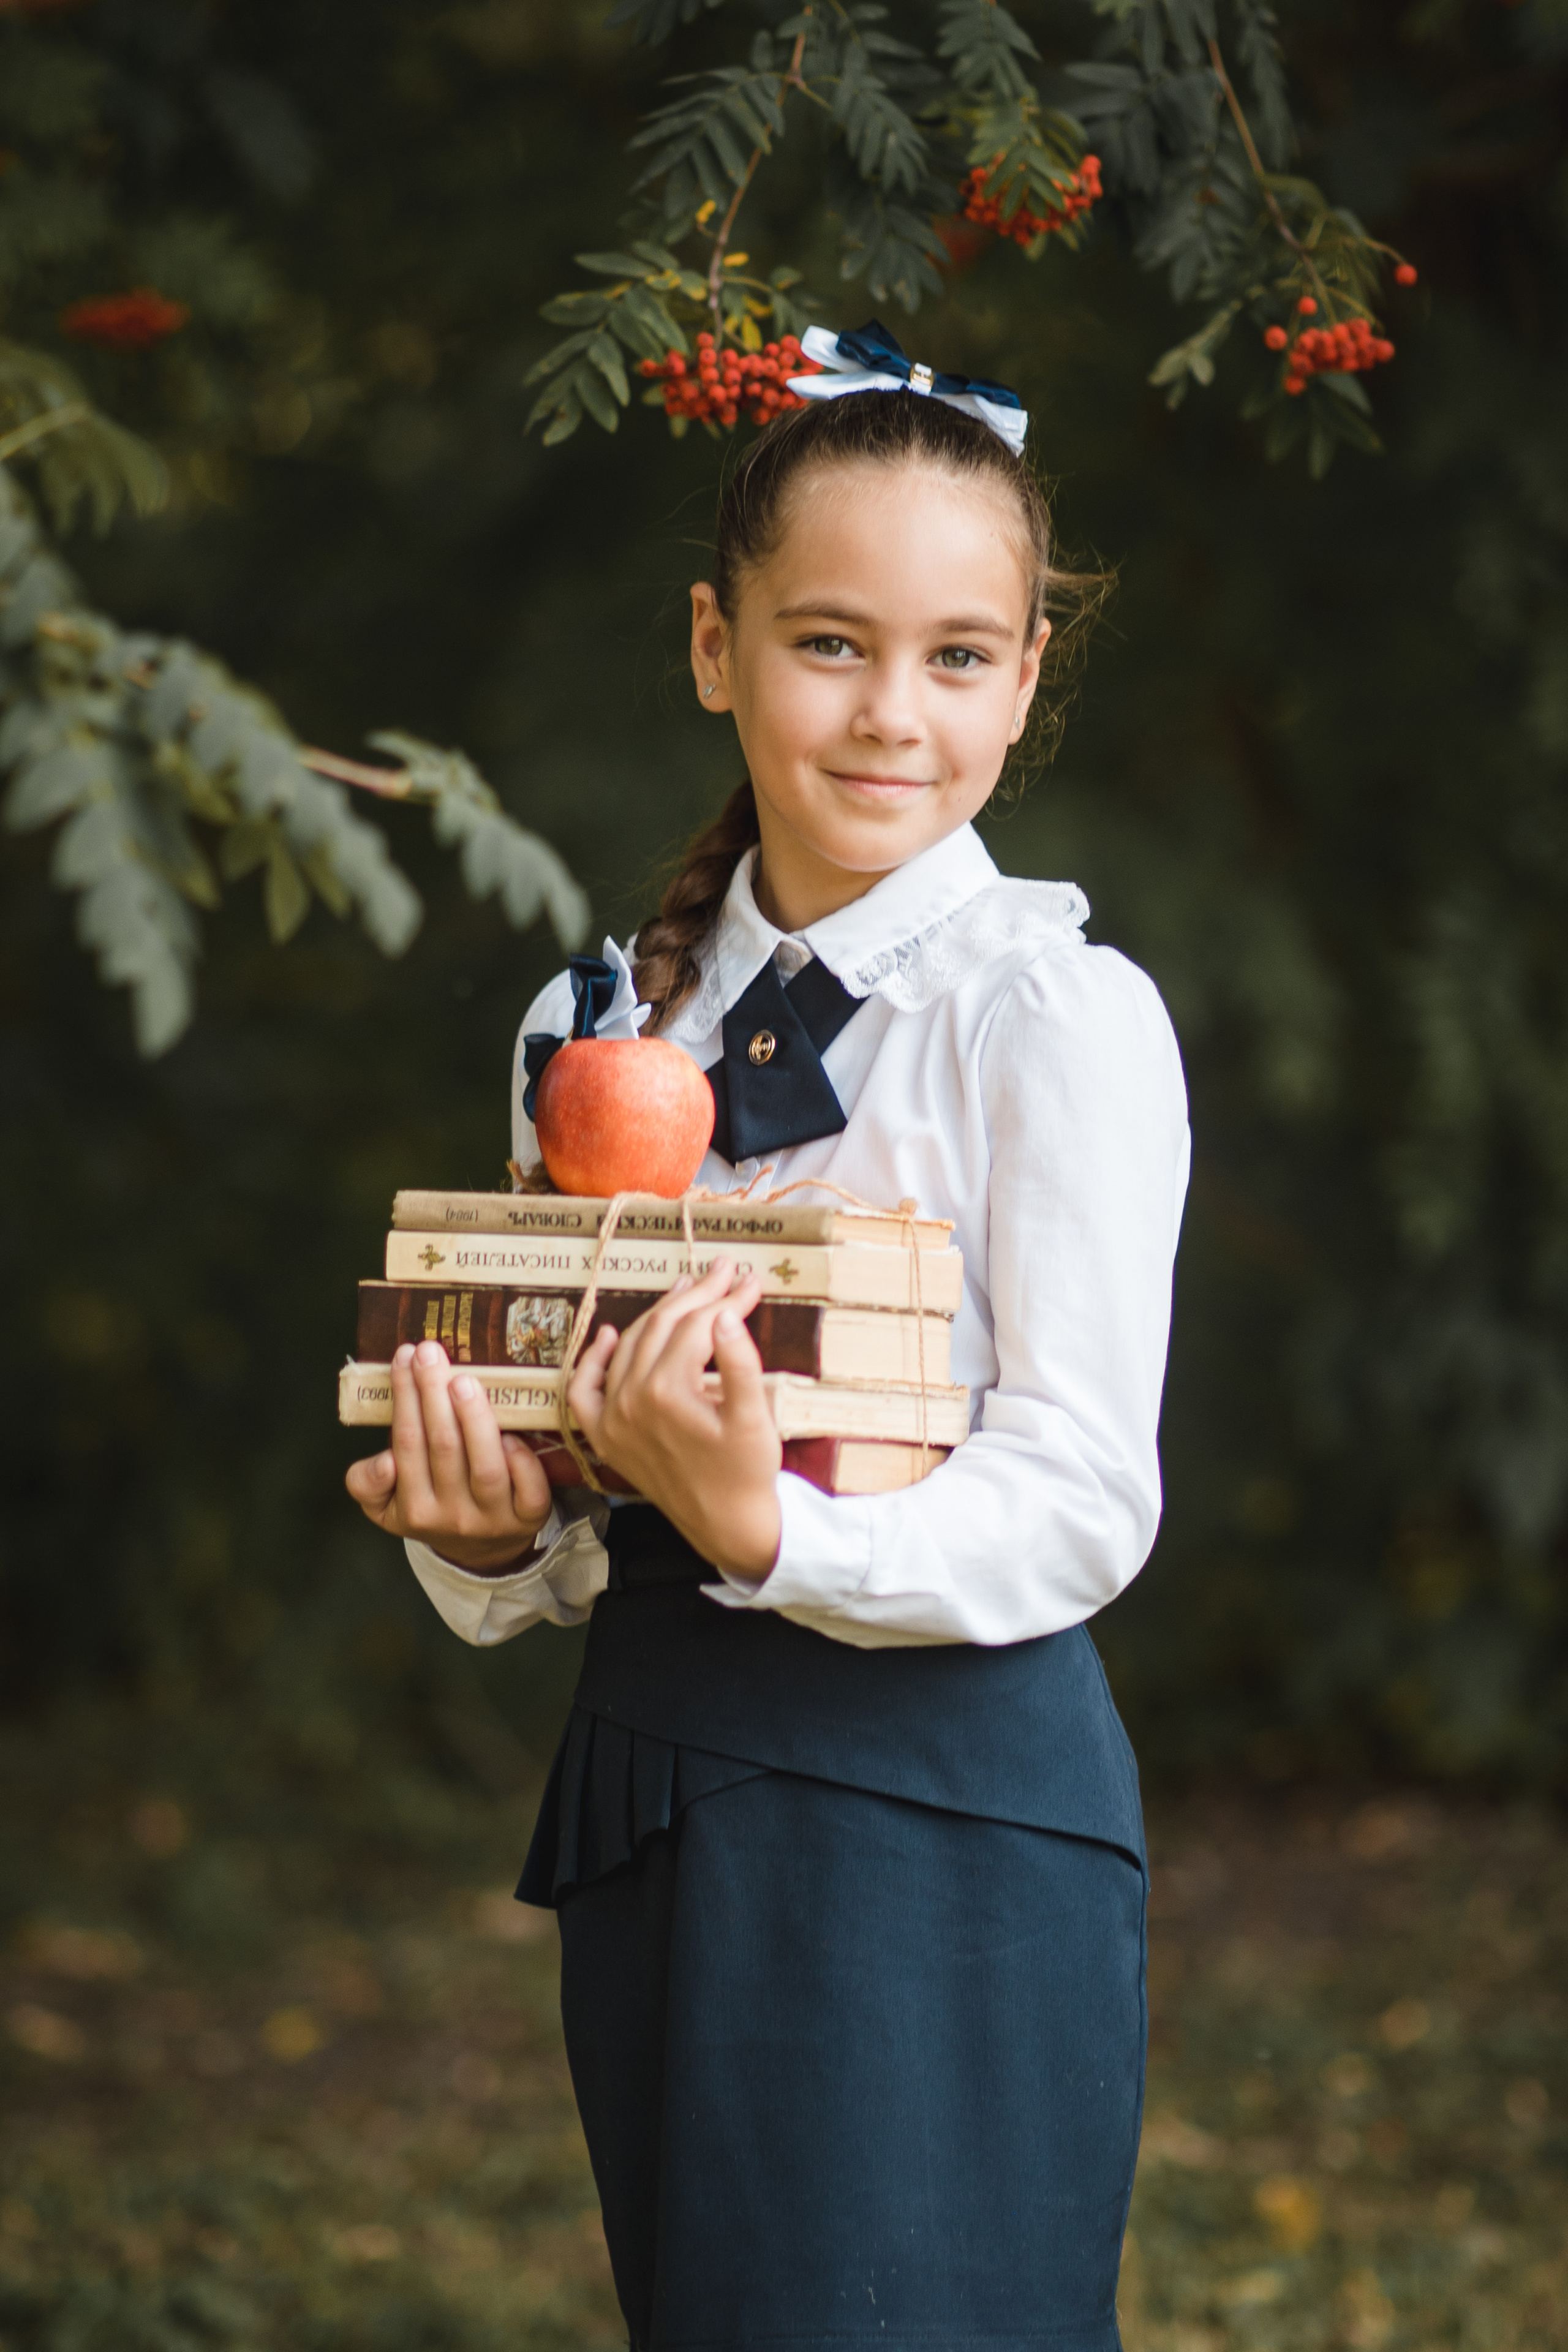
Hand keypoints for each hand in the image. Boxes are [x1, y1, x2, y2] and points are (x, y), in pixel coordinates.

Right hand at [345, 1341, 554, 1572]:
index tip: (404, 1355)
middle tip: (430, 1351)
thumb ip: (368, 1484)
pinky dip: (522, 1461)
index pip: (407, 1444)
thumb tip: (384, 1462)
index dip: (405, 1398)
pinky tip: (513, 1431)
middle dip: (433, 1393)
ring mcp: (493, 1517)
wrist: (480, 1550)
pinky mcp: (529, 1517)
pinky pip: (529, 1489)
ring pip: (485, 1467)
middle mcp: (452, 1516)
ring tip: (464, 1379)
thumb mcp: (385, 1506)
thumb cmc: (431, 1506)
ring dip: (474, 1419)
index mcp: (414, 1508)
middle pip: (442, 1447)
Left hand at [567, 1260, 782, 1579]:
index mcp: (667, 1392)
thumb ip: (740, 1364)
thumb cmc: (747, 1472)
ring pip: (630, 1345)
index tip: (752, 1281)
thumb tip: (725, 1316)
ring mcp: (612, 1418)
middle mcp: (629, 1401)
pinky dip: (593, 1360)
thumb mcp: (755, 1418)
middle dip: (698, 1294)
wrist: (727, 1524)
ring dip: (658, 1313)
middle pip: (662, 1326)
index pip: (697, 1325)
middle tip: (726, 1271)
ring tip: (688, 1289)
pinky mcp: (606, 1435)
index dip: (727, 1298)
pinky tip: (608, 1335)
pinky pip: (585, 1390)